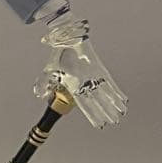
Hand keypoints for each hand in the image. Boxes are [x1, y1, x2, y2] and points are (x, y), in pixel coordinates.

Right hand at [33, 12, 127, 128]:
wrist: (66, 38)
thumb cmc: (58, 53)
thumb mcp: (49, 70)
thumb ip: (43, 83)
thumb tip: (39, 94)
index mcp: (73, 85)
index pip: (84, 104)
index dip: (92, 114)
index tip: (99, 124)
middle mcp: (84, 82)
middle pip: (97, 101)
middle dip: (105, 111)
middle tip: (114, 121)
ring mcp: (92, 76)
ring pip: (105, 93)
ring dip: (112, 103)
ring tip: (120, 113)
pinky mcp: (98, 68)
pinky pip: (109, 81)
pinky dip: (115, 90)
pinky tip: (122, 97)